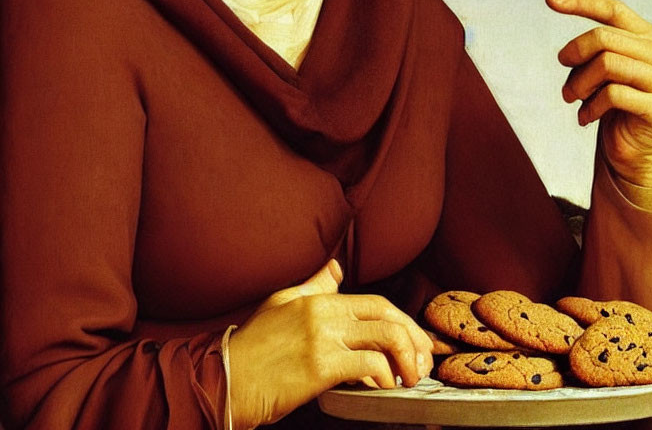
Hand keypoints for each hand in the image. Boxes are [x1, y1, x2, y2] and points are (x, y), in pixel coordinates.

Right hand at [228, 259, 433, 427]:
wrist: (225, 379)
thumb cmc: (252, 347)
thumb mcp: (282, 303)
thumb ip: (313, 285)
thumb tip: (334, 267)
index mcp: (318, 299)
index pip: (376, 303)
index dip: (404, 320)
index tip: (418, 340)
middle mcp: (324, 313)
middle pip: (387, 317)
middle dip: (414, 339)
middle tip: (423, 360)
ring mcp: (323, 339)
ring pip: (385, 337)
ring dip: (407, 359)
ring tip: (410, 377)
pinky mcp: (320, 367)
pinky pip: (368, 364)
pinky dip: (385, 376)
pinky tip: (385, 387)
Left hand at [546, 0, 651, 187]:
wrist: (643, 155)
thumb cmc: (618, 109)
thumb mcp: (603, 75)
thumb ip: (593, 56)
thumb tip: (567, 56)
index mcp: (648, 38)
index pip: (612, 10)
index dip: (580, 3)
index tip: (549, 0)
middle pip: (603, 37)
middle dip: (574, 56)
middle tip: (564, 82)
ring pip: (607, 63)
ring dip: (579, 84)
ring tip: (571, 100)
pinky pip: (614, 95)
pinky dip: (591, 107)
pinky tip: (585, 119)